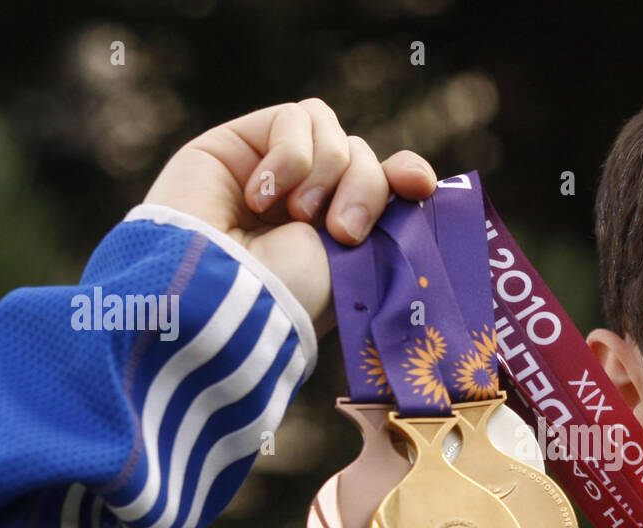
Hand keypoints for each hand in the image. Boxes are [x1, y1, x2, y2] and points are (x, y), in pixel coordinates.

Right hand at [143, 99, 436, 337]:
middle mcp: (307, 201)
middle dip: (364, 188)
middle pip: (361, 155)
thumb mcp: (356, 261)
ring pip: (332, 132)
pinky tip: (259, 198)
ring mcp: (273, 172)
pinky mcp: (237, 144)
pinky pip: (293, 120)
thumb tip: (417, 180)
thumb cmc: (289, 294)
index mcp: (338, 235)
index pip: (384, 180)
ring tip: (298, 216)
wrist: (223, 294)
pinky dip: (288, 158)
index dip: (405, 173)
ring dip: (327, 173)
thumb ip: (386, 218)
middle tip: (342, 232)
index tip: (419, 186)